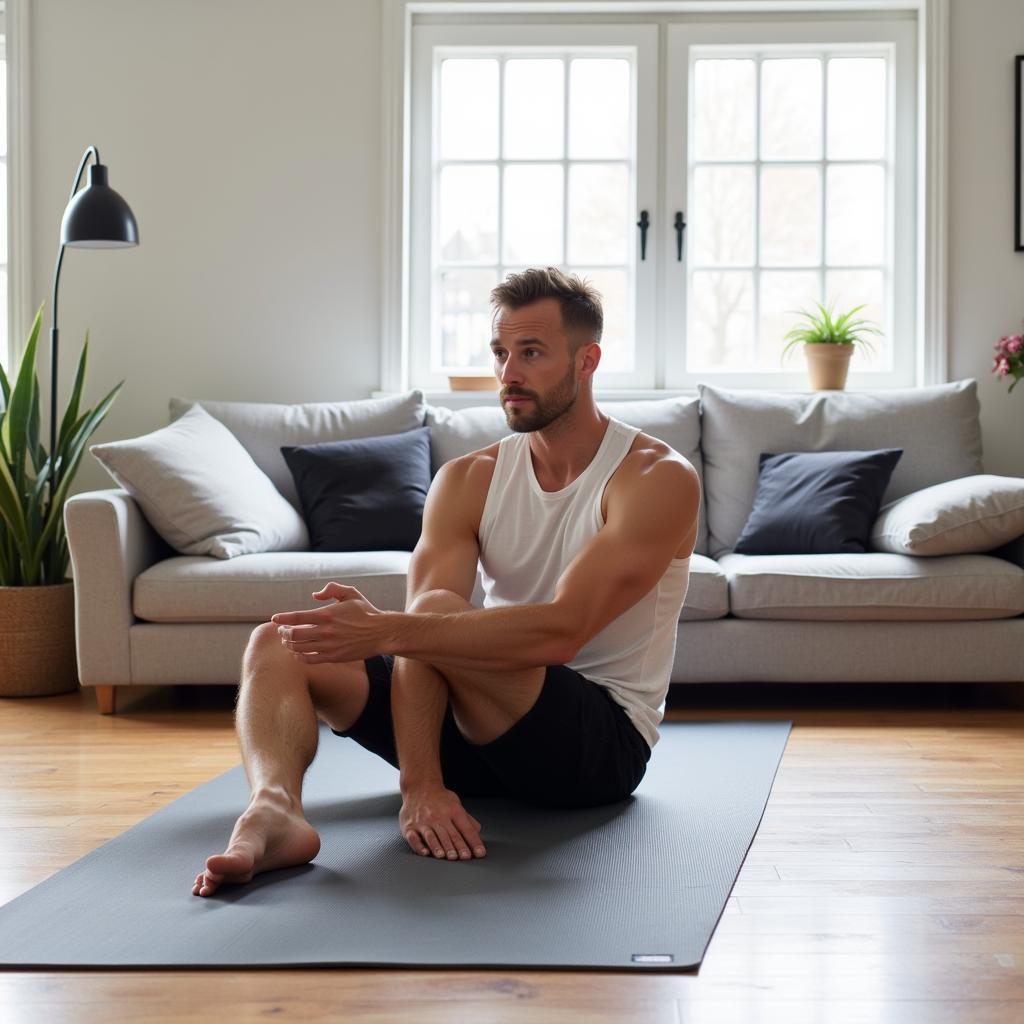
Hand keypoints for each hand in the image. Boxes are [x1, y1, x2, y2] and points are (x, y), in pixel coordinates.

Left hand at [271, 582, 385, 663]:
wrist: (382, 633)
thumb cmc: (365, 612)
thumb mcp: (351, 593)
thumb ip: (332, 589)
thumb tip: (314, 595)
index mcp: (328, 614)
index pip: (297, 617)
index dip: (282, 618)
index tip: (274, 619)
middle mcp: (326, 631)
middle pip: (294, 634)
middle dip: (284, 632)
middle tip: (282, 631)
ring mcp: (330, 646)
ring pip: (300, 648)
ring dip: (290, 644)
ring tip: (288, 641)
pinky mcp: (334, 657)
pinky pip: (310, 659)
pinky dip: (300, 656)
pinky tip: (298, 653)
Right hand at [399, 785, 486, 859]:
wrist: (419, 787)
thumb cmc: (440, 798)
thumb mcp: (456, 803)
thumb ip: (466, 819)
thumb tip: (477, 831)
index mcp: (453, 811)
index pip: (466, 828)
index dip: (473, 841)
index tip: (480, 853)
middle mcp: (438, 816)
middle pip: (450, 834)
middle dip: (458, 847)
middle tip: (464, 857)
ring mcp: (423, 822)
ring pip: (432, 836)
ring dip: (438, 847)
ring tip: (445, 856)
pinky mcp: (410, 827)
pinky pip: (414, 838)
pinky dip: (419, 846)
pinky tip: (425, 852)